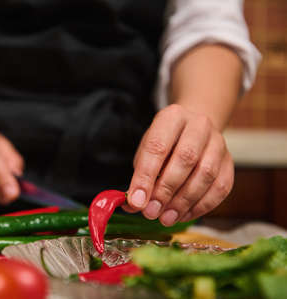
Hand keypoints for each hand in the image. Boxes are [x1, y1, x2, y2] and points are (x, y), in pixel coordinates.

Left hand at [123, 104, 233, 225]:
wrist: (193, 131)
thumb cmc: (165, 144)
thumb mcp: (146, 153)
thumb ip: (139, 176)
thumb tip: (132, 204)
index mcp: (172, 117)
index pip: (157, 146)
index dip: (145, 176)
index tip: (137, 201)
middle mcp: (199, 125)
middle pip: (186, 158)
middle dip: (166, 190)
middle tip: (151, 212)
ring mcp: (218, 142)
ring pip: (206, 174)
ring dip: (183, 201)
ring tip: (165, 218)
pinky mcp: (229, 162)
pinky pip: (220, 187)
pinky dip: (200, 206)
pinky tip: (182, 215)